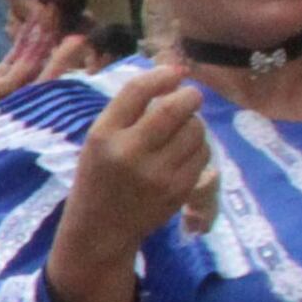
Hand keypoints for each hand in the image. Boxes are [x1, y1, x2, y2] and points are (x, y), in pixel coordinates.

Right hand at [64, 69, 212, 258]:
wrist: (102, 229)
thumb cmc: (99, 175)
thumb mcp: (99, 139)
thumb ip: (129, 110)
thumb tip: (175, 73)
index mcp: (104, 135)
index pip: (137, 92)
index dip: (161, 75)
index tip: (174, 72)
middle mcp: (130, 153)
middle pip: (173, 109)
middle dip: (190, 96)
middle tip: (191, 96)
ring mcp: (157, 174)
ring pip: (194, 130)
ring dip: (195, 122)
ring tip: (184, 127)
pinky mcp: (179, 190)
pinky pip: (202, 154)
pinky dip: (199, 146)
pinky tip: (186, 150)